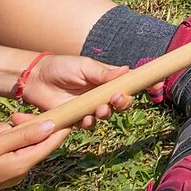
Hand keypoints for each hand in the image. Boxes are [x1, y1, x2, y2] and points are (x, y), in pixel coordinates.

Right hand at [0, 115, 67, 190]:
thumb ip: (24, 134)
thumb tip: (52, 125)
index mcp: (23, 164)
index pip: (52, 142)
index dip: (59, 123)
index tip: (60, 107)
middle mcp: (20, 171)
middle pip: (33, 140)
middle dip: (18, 127)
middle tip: (1, 124)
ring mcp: (9, 173)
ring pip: (16, 142)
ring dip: (2, 134)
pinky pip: (4, 150)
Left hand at [17, 56, 131, 128]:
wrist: (35, 79)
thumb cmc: (61, 67)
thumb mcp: (83, 66)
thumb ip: (103, 72)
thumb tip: (127, 70)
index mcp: (106, 79)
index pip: (128, 83)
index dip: (142, 85)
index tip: (154, 86)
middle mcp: (100, 93)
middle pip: (120, 102)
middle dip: (122, 103)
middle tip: (115, 99)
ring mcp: (88, 107)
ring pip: (105, 115)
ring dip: (106, 114)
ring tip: (99, 110)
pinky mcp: (75, 118)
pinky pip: (87, 124)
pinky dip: (89, 123)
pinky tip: (85, 118)